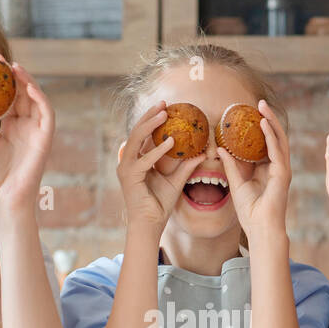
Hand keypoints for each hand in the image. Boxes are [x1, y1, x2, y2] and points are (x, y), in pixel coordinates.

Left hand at [0, 58, 54, 219]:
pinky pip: (47, 115)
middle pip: (22, 94)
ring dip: (27, 82)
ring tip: (13, 67)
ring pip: (36, 100)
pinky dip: (40, 99)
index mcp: (10, 128)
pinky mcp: (44, 140)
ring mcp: (35, 133)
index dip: (0, 81)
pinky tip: (28, 87)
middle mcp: (25, 127)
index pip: (8, 98)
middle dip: (12, 75)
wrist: (4, 202)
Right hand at [116, 101, 202, 231]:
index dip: (153, 119)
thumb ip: (186, 167)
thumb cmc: (159, 205)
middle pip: (137, 131)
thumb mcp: (176, 181)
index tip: (167, 107)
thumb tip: (202, 154)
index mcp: (137, 160)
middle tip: (165, 103)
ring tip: (164, 113)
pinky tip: (170, 142)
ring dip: (150, 125)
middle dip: (150, 115)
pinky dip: (156, 150)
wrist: (150, 224)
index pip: (144, 134)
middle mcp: (129, 161)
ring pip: (136, 139)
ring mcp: (126, 168)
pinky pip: (144, 160)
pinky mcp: (129, 177)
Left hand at [217, 100, 289, 239]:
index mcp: (266, 168)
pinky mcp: (283, 173)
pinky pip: (277, 150)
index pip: (264, 142)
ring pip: (278, 139)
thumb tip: (220, 148)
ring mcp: (282, 169)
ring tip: (262, 106)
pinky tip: (264, 124)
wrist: (260, 228)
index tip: (249, 112)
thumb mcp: (235, 183)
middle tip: (259, 103)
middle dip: (268, 118)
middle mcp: (276, 166)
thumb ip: (230, 165)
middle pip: (274, 137)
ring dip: (271, 121)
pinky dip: (270, 136)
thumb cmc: (250, 211)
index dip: (259, 127)